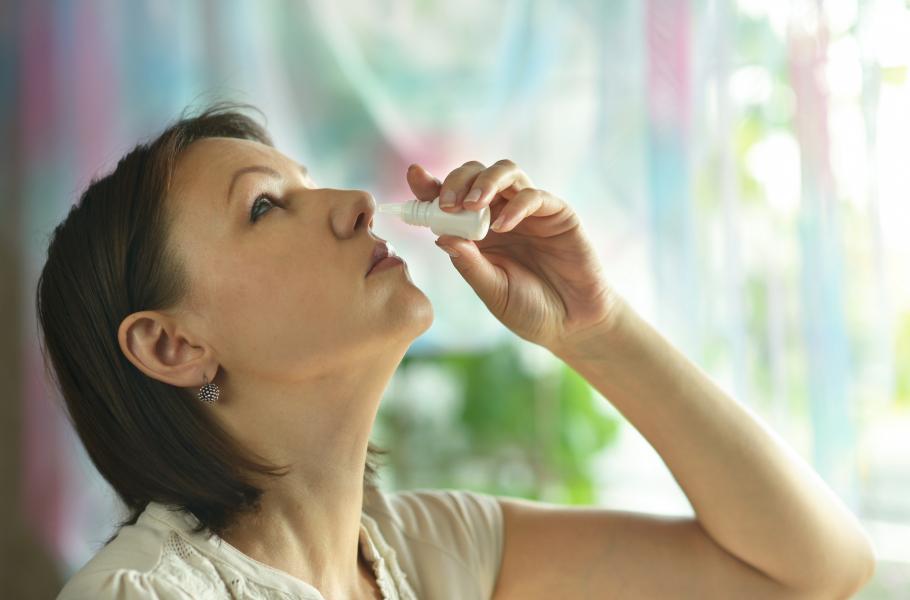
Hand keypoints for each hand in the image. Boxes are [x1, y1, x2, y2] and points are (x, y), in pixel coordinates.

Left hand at [404, 160, 626, 352]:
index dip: (430, 184)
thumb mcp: (492, 291)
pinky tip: (504, 226)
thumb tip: (440, 236)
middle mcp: (501, 214)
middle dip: (458, 181)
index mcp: (477, 232)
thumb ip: (469, 264)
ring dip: (485, 181)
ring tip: (473, 204)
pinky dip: (516, 204)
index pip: (450, 198)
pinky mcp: (557, 213)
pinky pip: (534, 195)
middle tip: (448, 204)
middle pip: (476, 174)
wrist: (572, 324)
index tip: (415, 177)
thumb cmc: (529, 310)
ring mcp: (529, 211)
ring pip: (506, 171)